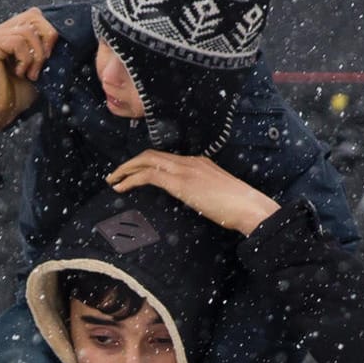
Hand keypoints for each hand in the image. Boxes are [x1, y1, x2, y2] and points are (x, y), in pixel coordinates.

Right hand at [0, 8, 54, 131]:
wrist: (3, 111)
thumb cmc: (19, 93)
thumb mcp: (40, 68)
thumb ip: (47, 50)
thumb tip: (63, 38)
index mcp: (11, 32)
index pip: (36, 15)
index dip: (49, 33)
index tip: (50, 57)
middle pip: (33, 16)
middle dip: (46, 41)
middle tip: (43, 63)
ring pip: (27, 32)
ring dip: (36, 56)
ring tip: (30, 73)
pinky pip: (16, 42)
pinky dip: (25, 59)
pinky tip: (19, 73)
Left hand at [106, 151, 280, 235]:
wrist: (250, 207)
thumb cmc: (241, 208)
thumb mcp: (219, 196)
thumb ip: (205, 194)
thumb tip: (196, 203)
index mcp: (200, 163)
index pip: (167, 158)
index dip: (146, 163)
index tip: (135, 174)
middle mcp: (190, 161)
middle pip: (152, 154)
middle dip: (130, 163)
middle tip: (116, 175)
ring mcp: (185, 169)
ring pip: (146, 160)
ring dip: (125, 169)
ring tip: (113, 180)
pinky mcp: (180, 181)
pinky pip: (148, 174)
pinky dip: (131, 179)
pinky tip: (121, 187)